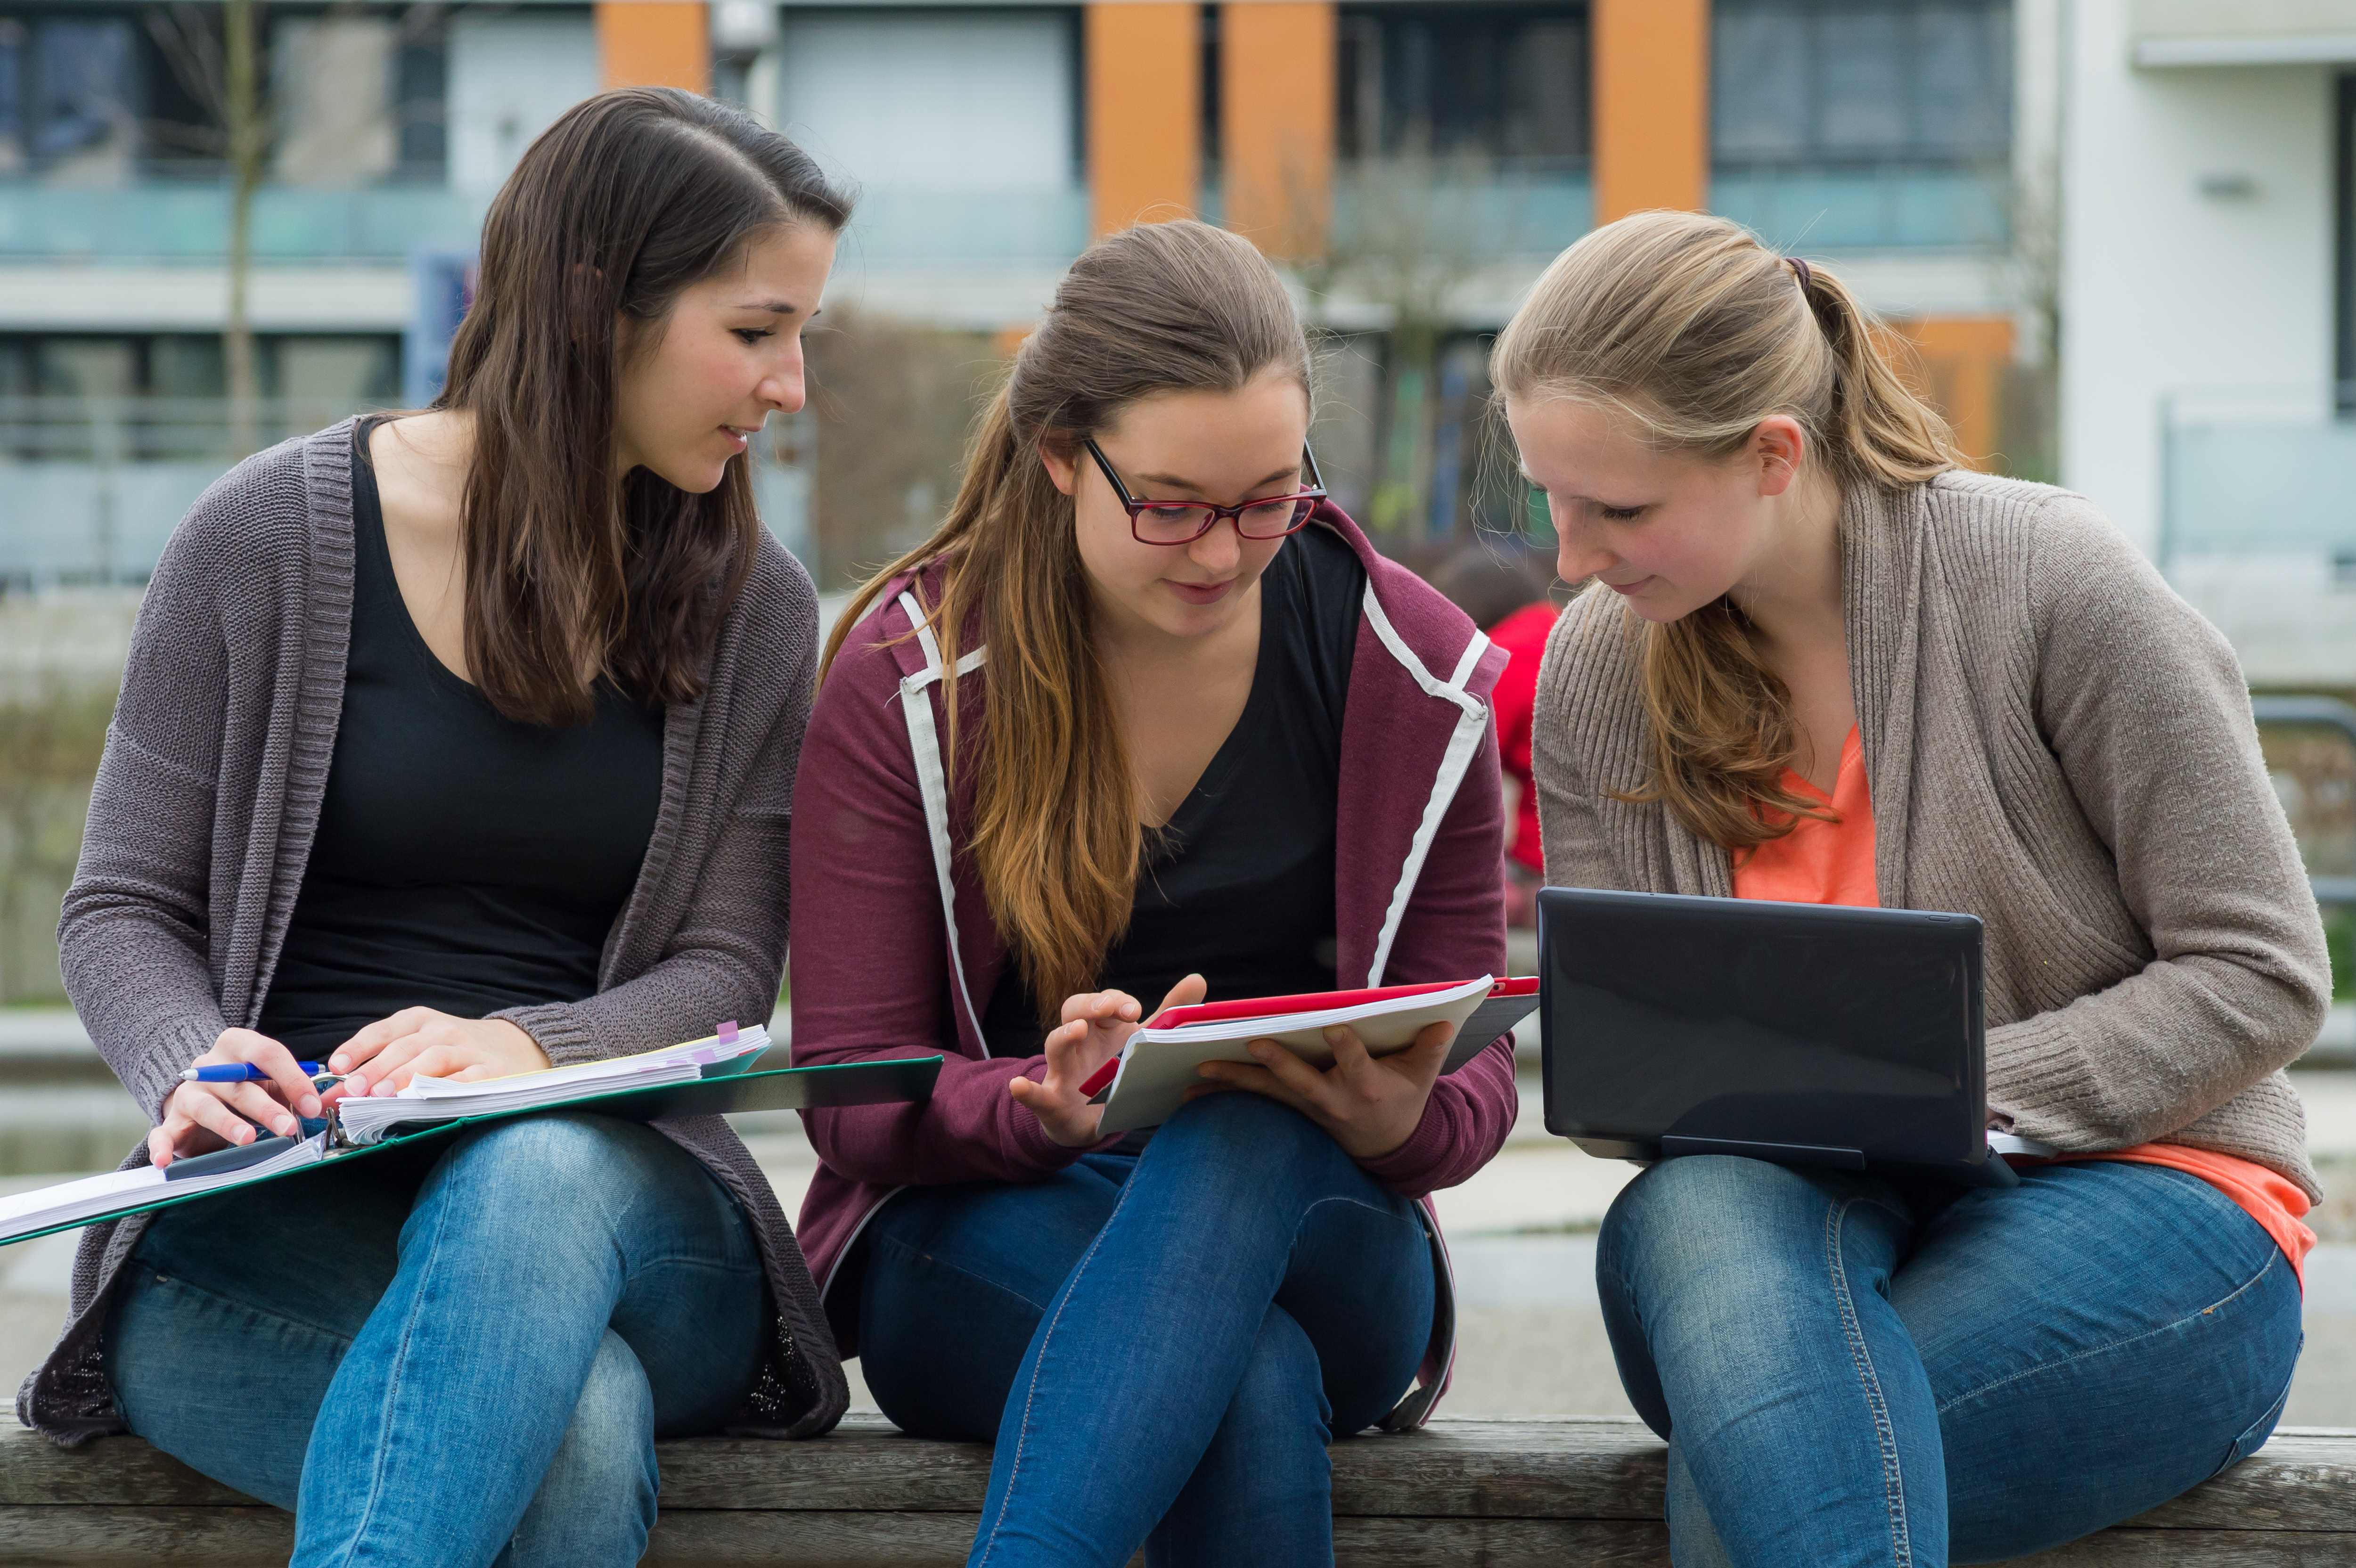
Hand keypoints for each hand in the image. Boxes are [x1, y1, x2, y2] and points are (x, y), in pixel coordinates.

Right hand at [150, 1028, 323, 1167]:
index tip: (311, 1105)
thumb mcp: (269, 1081)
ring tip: (248, 1139)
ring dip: (229, 1124)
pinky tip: (164, 1161)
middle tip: (288, 1128)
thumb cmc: (245, 1086)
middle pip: (239, 1084)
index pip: (267, 1053)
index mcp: (238, 1046)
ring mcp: (188, 1093)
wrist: (202, 1092)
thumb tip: (317, 1104)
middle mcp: (209, 1066)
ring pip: (208, 1107)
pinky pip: (162, 1133)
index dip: (292, 1078)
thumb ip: (290, 1088)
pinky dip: (161, 1147)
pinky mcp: (171, 1120)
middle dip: (266, 1107)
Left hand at [321, 1009, 549, 1101]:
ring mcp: (469, 1048)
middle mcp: (443, 1029)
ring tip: (383, 1096)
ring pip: (434, 1059)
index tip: (336, 1065)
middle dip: (376, 1069)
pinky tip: (428, 1100)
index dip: (358, 1047)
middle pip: (405, 1047)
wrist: (515, 1046)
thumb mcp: (417, 1046)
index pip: (383, 1030)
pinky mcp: (492, 1069)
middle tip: (354, 1090)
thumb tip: (332, 1095)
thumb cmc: (453, 1051)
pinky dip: (447, 1088)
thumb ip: (378, 1068)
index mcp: (420, 1020)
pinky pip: (468, 1078)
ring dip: (406, 1077)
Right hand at [1009, 974, 1207, 1147]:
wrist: (1092, 1121)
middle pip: (1073, 1009)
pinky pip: (1036, 1094)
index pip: (1103, 1001)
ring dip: (1064, 1036)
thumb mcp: (1141, 1043)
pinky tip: (1020, 1087)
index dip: (1116, 1001)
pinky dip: (1027, 1091)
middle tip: (1110, 1008)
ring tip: (1076, 1030)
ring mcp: (1062, 1069)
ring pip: (1055, 1045)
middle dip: (1091, 1005)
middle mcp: (1078, 1041)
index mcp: (1100, 1025)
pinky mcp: (1051, 1101)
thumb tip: (1198, 978)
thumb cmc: (1115, 1071)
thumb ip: (1169, 1014)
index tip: (1135, 1010)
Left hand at [1189, 1020, 1454, 1159]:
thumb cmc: (1405, 1095)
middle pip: (1302, 1080)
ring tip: (1198, 1070)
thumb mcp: (1423, 1074)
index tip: (1334, 1028)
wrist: (1387, 1144)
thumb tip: (1446, 1018)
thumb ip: (1431, 1047)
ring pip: (1268, 1092)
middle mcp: (1333, 1099)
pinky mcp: (1290, 1109)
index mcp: (1367, 1085)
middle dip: (1279, 1062)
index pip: (1356, 1062)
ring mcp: (1307, 1107)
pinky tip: (1188, 1090)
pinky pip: (1253, 1100)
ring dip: (1233, 1081)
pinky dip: (1223, 1093)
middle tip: (1255, 1043)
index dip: (1346, 1046)